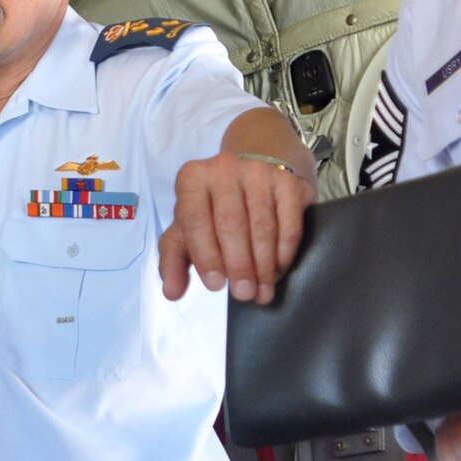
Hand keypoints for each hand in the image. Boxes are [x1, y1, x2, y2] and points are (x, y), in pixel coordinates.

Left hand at [160, 152, 314, 302]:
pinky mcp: (289, 183)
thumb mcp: (187, 229)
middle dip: (238, 266)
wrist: (255, 166)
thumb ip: (174, 260)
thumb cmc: (215, 206)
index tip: (216, 286)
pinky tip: (279, 270)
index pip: (195, 221)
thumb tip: (171, 292)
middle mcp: (224, 169)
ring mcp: (260, 172)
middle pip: (231, 224)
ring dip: (263, 265)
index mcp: (193, 179)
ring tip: (262, 291)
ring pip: (262, 227)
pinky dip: (285, 252)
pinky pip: (289, 223)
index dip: (205, 256)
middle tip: (244, 294)